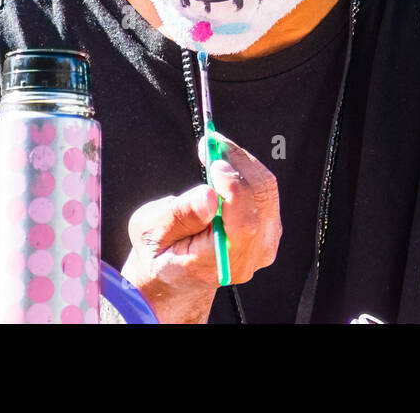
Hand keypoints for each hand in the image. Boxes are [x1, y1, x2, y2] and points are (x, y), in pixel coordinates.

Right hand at [120, 132, 281, 322]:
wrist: (176, 276)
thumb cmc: (160, 255)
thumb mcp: (151, 232)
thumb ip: (180, 215)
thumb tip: (208, 196)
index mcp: (218, 263)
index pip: (244, 224)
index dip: (234, 187)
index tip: (214, 162)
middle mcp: (249, 256)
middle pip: (260, 199)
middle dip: (237, 162)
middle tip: (212, 143)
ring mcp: (263, 243)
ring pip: (266, 190)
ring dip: (242, 163)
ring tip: (215, 150)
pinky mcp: (268, 229)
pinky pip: (266, 191)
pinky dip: (246, 171)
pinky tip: (225, 165)